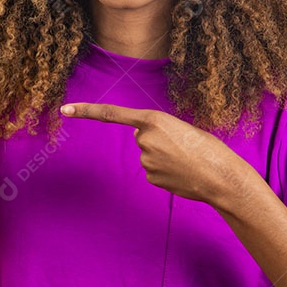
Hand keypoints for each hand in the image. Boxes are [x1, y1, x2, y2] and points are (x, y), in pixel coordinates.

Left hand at [60, 102, 259, 208]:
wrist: (221, 176)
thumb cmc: (208, 148)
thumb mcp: (183, 128)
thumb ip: (158, 130)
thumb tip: (140, 140)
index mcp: (153, 119)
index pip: (112, 114)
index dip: (87, 111)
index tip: (65, 109)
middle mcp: (144, 139)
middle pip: (142, 137)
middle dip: (158, 140)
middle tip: (183, 146)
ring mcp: (146, 160)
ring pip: (149, 155)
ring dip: (164, 157)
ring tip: (187, 160)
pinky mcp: (151, 177)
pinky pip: (154, 171)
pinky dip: (166, 171)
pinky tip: (182, 173)